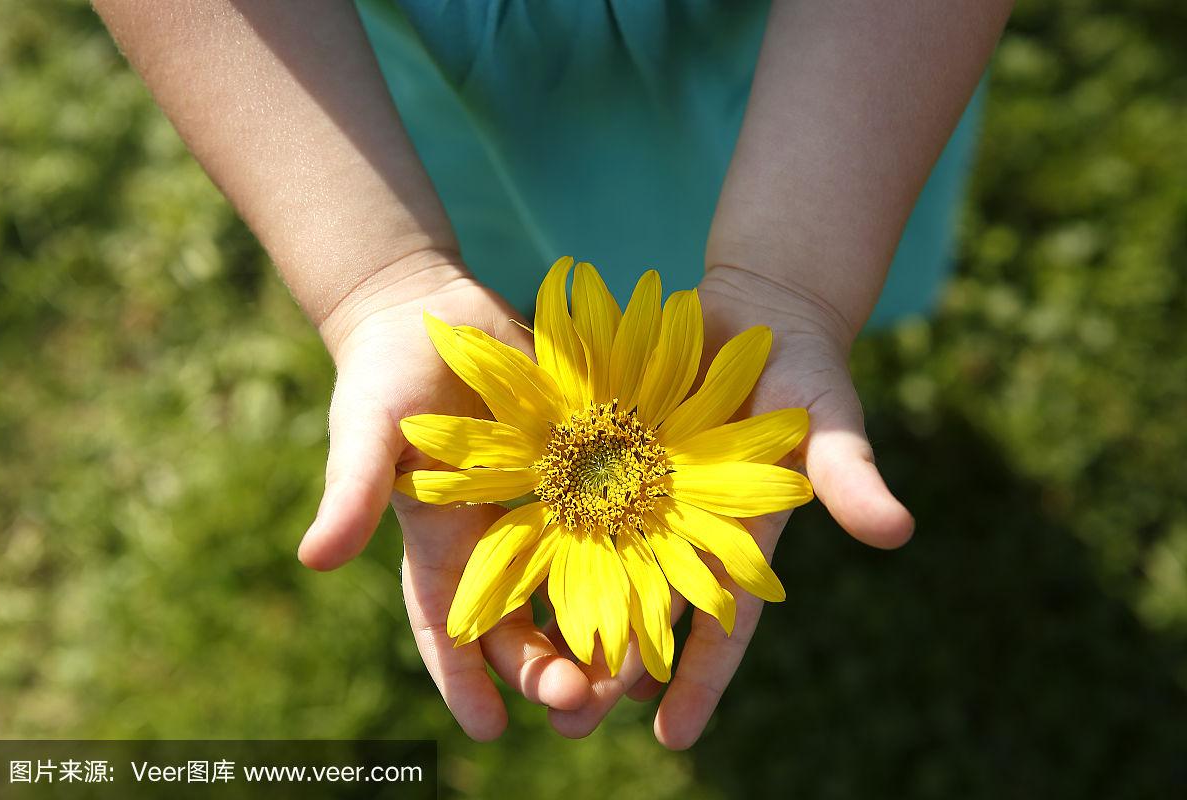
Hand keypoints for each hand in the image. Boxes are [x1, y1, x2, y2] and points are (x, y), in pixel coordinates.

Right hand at [296, 257, 590, 739]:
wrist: (432, 313)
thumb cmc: (385, 374)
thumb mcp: (365, 429)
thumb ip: (352, 490)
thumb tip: (314, 559)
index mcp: (440, 545)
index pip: (448, 630)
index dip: (465, 682)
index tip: (490, 730)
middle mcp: (493, 543)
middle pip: (522, 629)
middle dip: (548, 674)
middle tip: (580, 706)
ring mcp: (539, 513)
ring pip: (576, 594)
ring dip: (602, 638)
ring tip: (632, 679)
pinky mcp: (579, 474)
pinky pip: (612, 530)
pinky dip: (636, 565)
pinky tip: (673, 595)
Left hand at [545, 263, 913, 746]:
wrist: (754, 311)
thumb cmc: (803, 367)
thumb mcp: (830, 417)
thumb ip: (850, 473)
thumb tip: (897, 532)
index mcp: (742, 538)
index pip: (723, 623)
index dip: (701, 680)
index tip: (672, 738)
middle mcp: (687, 528)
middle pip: (648, 613)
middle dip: (613, 670)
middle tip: (571, 722)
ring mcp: (645, 493)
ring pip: (601, 571)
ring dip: (567, 620)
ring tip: (528, 673)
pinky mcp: (610, 455)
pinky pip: (570, 504)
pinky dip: (545, 542)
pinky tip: (507, 579)